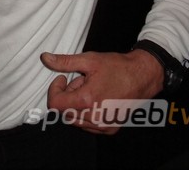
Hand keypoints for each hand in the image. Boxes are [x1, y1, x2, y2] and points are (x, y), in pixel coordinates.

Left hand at [40, 49, 164, 133]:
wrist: (142, 76)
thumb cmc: (118, 67)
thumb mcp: (88, 60)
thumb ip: (64, 62)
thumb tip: (45, 58)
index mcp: (86, 101)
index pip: (55, 104)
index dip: (54, 89)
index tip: (63, 79)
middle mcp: (94, 118)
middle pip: (64, 112)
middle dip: (67, 95)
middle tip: (80, 80)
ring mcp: (103, 126)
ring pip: (75, 120)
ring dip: (77, 104)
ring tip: (91, 88)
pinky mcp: (110, 128)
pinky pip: (88, 125)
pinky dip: (87, 112)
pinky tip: (98, 98)